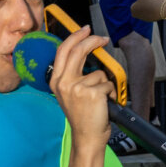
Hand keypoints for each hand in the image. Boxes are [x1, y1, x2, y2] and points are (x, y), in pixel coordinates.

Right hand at [48, 26, 113, 150]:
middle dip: (93, 41)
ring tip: (98, 99)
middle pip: (79, 51)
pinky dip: (110, 94)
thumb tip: (87, 51)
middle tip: (103, 39)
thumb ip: (73, 73)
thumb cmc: (82, 115)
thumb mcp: (69, 92)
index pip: (63, 50)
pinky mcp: (92, 93)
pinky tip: (102, 104)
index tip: (85, 30)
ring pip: (98, 73)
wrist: (87, 136)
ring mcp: (77, 88)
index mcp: (56, 81)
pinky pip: (107, 84)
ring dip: (104, 84)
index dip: (75, 36)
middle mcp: (63, 83)